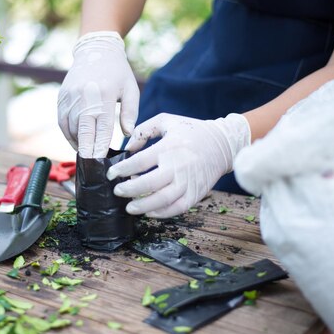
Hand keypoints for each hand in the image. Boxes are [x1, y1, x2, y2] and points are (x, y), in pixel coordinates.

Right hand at [58, 31, 139, 157]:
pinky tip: (77, 141)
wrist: (95, 49)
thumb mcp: (131, 89)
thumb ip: (131, 113)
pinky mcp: (62, 97)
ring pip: (69, 128)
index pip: (102, 127)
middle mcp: (84, 96)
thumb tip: (128, 135)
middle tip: (91, 167)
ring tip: (86, 154)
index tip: (101, 161)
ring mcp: (70, 97)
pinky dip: (68, 134)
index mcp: (104, 95)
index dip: (100, 146)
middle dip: (86, 150)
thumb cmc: (117, 72)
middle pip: (83, 130)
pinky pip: (62, 121)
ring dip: (77, 143)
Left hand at [107, 113, 250, 217]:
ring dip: (143, 206)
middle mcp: (178, 166)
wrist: (223, 144)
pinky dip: (162, 213)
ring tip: (129, 207)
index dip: (121, 170)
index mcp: (169, 147)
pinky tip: (149, 212)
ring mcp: (188, 181)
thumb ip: (143, 130)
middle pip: (149, 183)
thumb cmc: (191, 131)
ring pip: (162, 199)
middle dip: (129, 190)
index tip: (110, 174)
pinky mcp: (196, 193)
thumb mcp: (167, 120)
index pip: (139, 162)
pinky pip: (177, 208)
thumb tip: (127, 147)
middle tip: (117, 191)